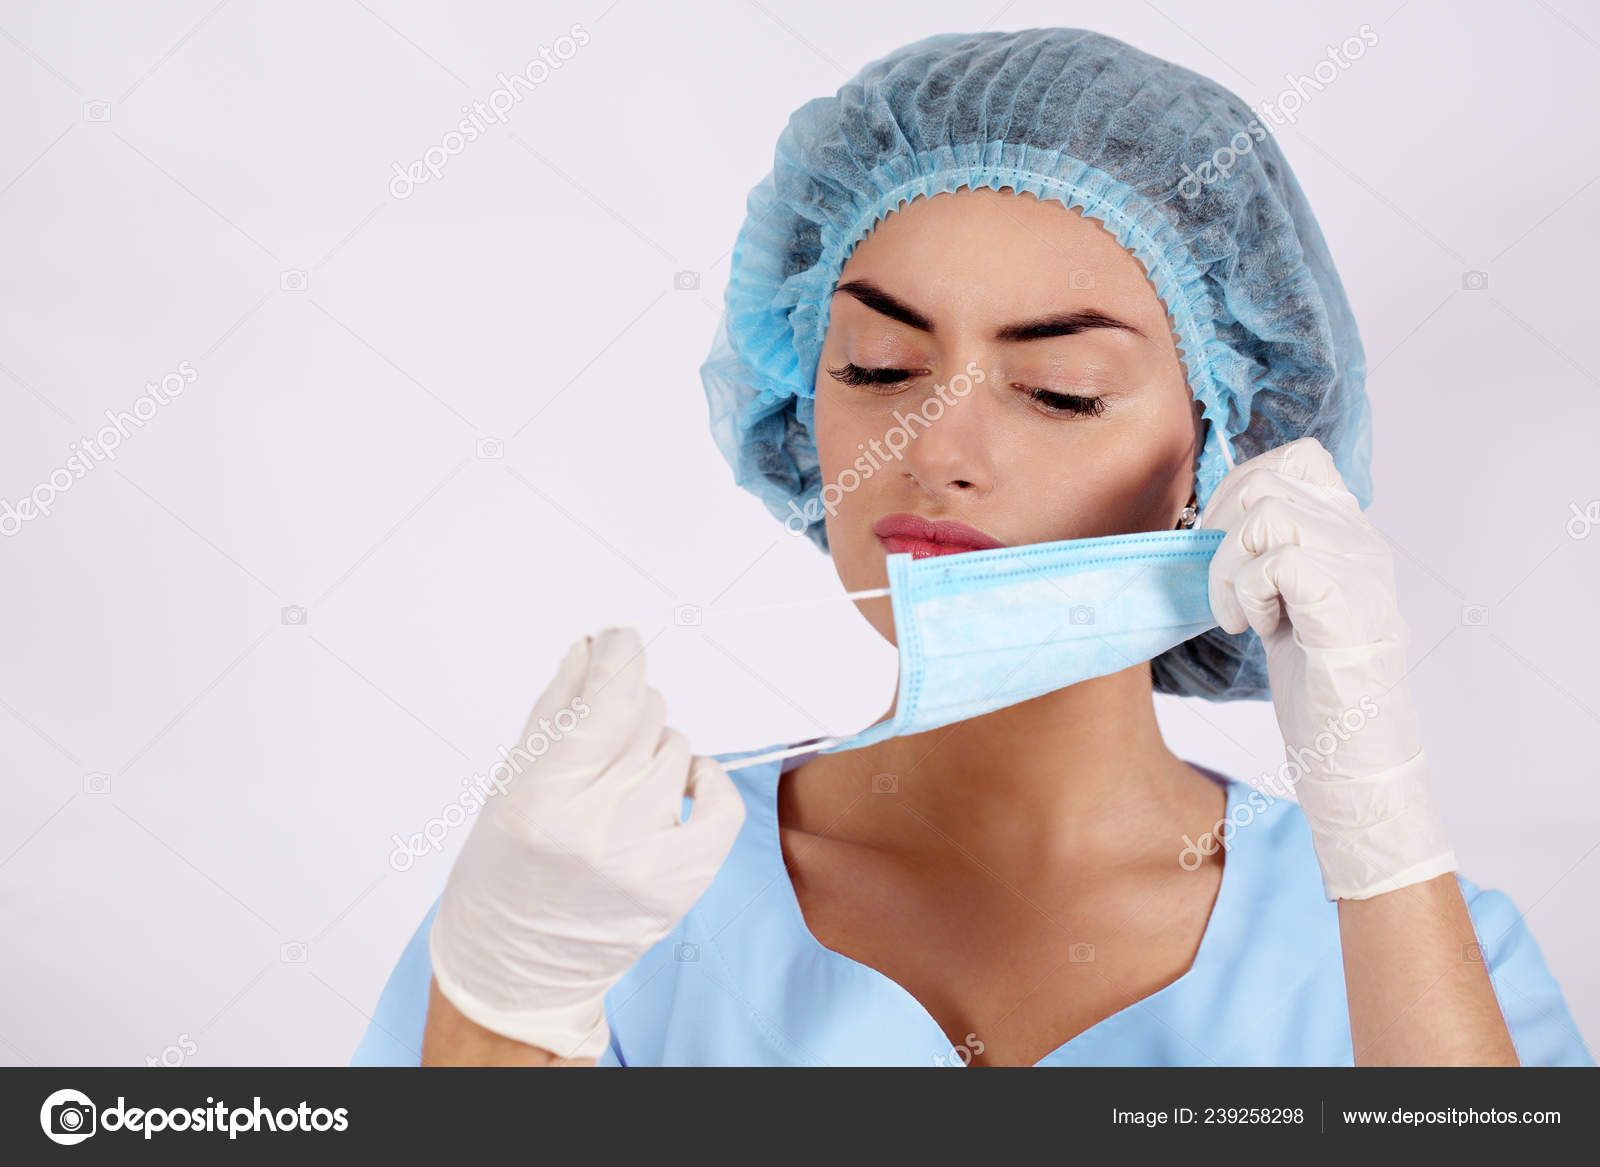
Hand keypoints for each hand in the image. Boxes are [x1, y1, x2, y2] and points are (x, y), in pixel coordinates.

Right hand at [428, 626, 745, 1057]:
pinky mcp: (679, 885)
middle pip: (644, 718)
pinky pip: (720, 803)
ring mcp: (644, 861)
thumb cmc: (504, 868)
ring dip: (654, 749)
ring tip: (620, 782)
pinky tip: (681, 784)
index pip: (605, 700)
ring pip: (677, 750)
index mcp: (542, 801)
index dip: (620, 656)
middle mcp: (596, 830)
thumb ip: (554, 712)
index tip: (621, 640)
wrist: (515, 967)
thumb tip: (593, 649)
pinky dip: (706, 781)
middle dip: (627, 708)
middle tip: (604, 735)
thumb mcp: (510, 783)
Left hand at [1200, 437, 1455, 899]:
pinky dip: (1248, 592)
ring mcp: (1361, 573)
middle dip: (1221, 531)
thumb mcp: (1288, 603)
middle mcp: (1363, 543)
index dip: (1242, 487)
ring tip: (1244, 615)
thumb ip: (1271, 554)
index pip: (1300, 457)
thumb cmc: (1317, 689)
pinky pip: (1278, 559)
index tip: (1226, 544)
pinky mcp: (1347, 609)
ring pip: (1266, 514)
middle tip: (1226, 591)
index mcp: (1350, 535)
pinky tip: (1257, 629)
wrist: (1357, 760)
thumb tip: (1211, 519)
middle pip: (1268, 479)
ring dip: (1231, 567)